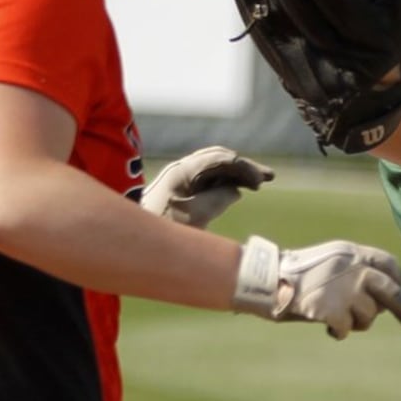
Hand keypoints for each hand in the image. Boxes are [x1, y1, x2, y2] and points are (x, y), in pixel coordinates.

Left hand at [139, 147, 274, 227]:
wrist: (131, 241)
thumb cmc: (161, 229)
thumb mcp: (193, 218)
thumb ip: (217, 201)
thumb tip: (234, 190)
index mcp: (183, 172)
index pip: (221, 159)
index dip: (245, 167)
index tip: (263, 182)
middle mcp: (182, 171)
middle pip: (219, 160)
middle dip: (244, 168)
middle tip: (268, 178)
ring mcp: (180, 180)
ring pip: (215, 170)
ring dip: (237, 175)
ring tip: (259, 184)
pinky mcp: (180, 191)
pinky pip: (208, 181)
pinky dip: (226, 184)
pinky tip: (239, 191)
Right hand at [232, 236, 400, 339]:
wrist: (267, 280)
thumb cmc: (295, 274)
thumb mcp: (331, 260)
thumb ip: (354, 270)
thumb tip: (380, 296)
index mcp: (352, 252)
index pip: (389, 264)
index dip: (398, 281)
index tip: (399, 291)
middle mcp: (353, 268)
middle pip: (391, 290)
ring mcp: (343, 289)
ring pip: (368, 315)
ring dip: (357, 322)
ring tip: (339, 319)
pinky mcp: (331, 309)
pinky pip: (347, 328)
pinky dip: (339, 332)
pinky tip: (328, 328)